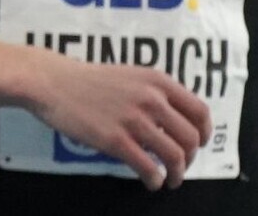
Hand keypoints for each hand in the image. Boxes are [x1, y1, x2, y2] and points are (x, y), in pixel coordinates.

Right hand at [30, 56, 212, 190]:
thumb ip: (154, 93)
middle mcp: (151, 99)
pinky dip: (155, 180)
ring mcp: (133, 119)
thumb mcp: (130, 76)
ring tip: (170, 180)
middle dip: (190, 158)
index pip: (199, 111)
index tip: (200, 144)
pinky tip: (151, 182)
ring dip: (177, 174)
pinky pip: (147, 167)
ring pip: (174, 155)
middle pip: (191, 138)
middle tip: (180, 166)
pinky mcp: (115, 139)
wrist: (52, 82)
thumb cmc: (88, 80)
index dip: (205, 133)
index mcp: (157, 81)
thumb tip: (174, 121)